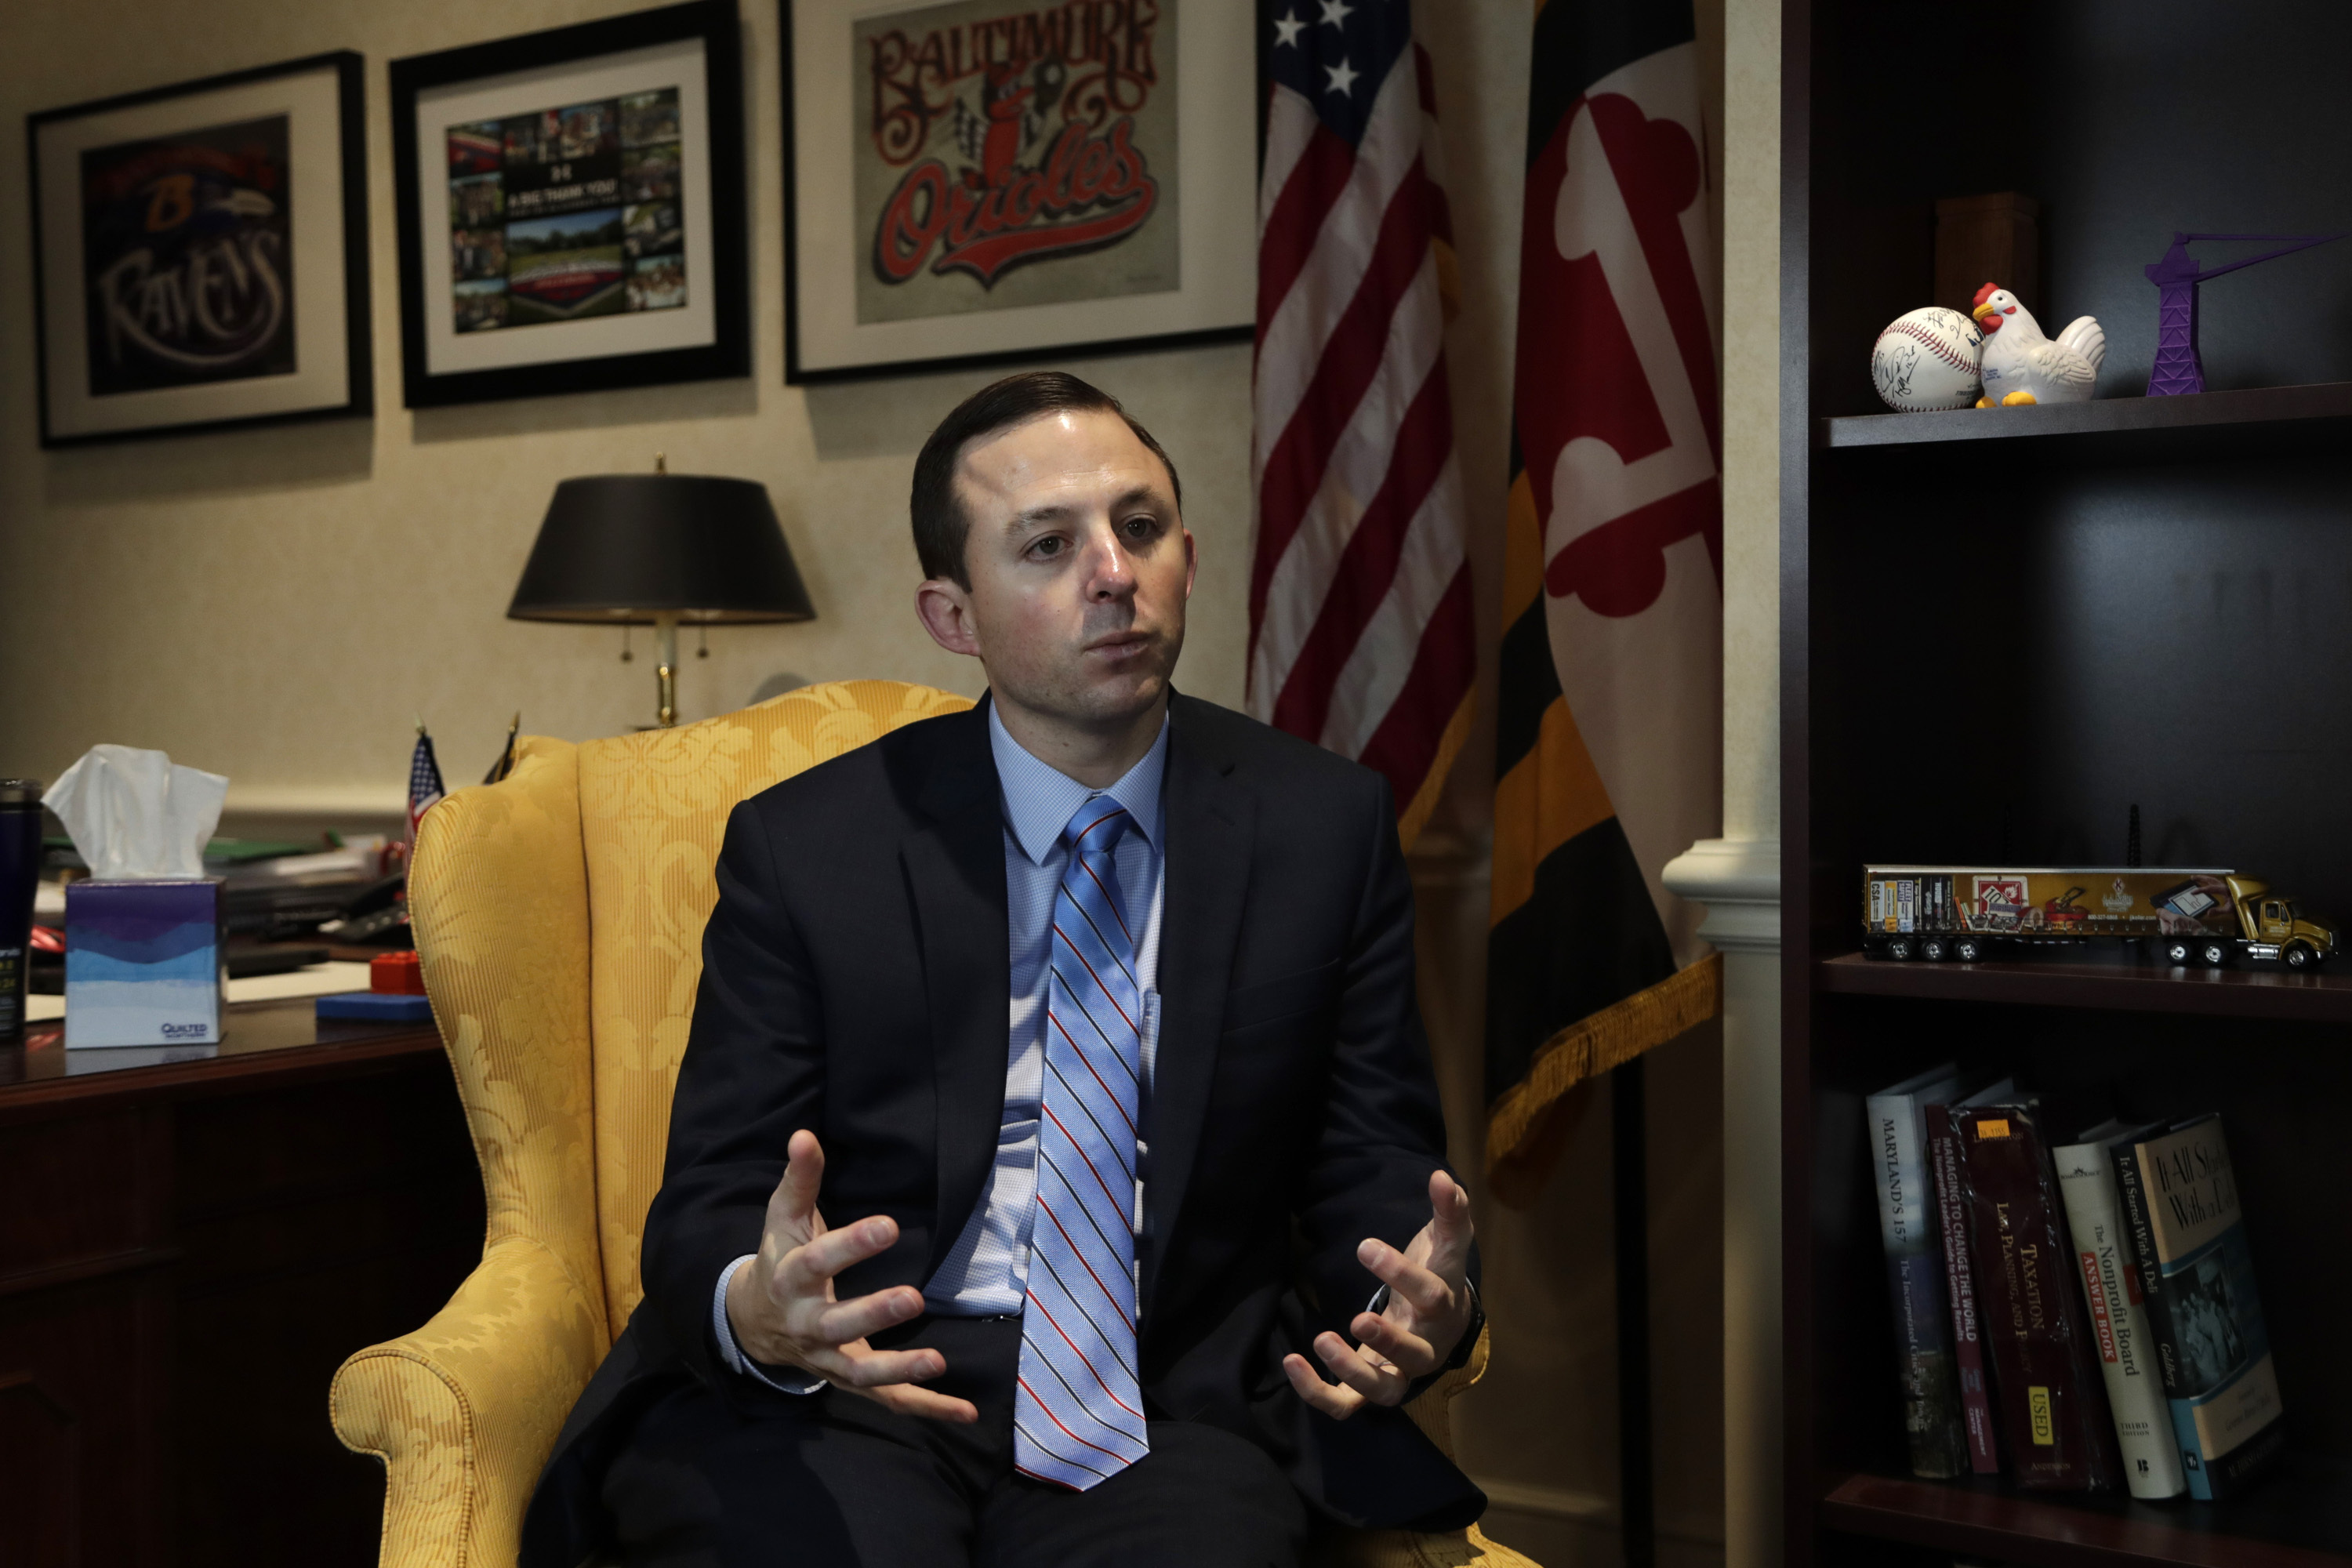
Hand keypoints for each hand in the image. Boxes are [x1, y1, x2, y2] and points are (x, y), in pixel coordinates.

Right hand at [724, 1129, 976, 1422]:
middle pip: (836, 1325)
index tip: (888, 1225)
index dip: (850, 1245)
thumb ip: (800, 1179)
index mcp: (790, 1280)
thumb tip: (805, 1135)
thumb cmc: (780, 1257)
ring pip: (860, 1374)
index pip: (818, 1262)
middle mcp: (807, 1326)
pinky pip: (889, 1401)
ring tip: (937, 1362)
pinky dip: (927, 1409)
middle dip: (873, 1314)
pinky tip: (966, 1413)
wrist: (753, 1322)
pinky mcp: (852, 1381)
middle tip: (913, 1298)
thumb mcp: (784, 1218)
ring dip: (898, 1370)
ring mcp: (829, 1359)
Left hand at [1283, 1170, 1474, 1420]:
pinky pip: (1346, 1405)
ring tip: (1321, 1340)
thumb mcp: (1446, 1243)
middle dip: (1387, 1341)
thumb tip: (1441, 1177)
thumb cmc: (1438, 1277)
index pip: (1431, 1297)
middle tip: (1359, 1317)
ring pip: (1383, 1390)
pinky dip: (1319, 1393)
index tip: (1364, 1246)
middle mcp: (1424, 1348)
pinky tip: (1292, 1362)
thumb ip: (1449, 1211)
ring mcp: (1398, 1372)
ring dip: (1353, 1372)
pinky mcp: (1369, 1387)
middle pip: (1415, 1356)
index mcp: (1442, 1309)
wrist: (1443, 1325)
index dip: (1400, 1274)